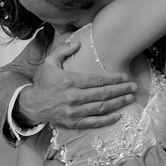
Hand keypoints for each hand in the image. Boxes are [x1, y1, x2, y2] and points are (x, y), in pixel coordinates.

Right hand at [14, 40, 136, 129]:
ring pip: (101, 107)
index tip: (124, 77)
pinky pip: (94, 122)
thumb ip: (63, 50)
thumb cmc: (44, 82)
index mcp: (69, 81)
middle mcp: (73, 97)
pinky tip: (118, 115)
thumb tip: (78, 43)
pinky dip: (107, 119)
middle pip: (102, 94)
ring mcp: (74, 112)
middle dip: (120, 90)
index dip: (113, 78)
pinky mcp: (74, 122)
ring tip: (129, 97)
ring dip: (118, 103)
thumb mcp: (49, 62)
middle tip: (133, 87)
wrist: (32, 105)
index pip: (96, 80)